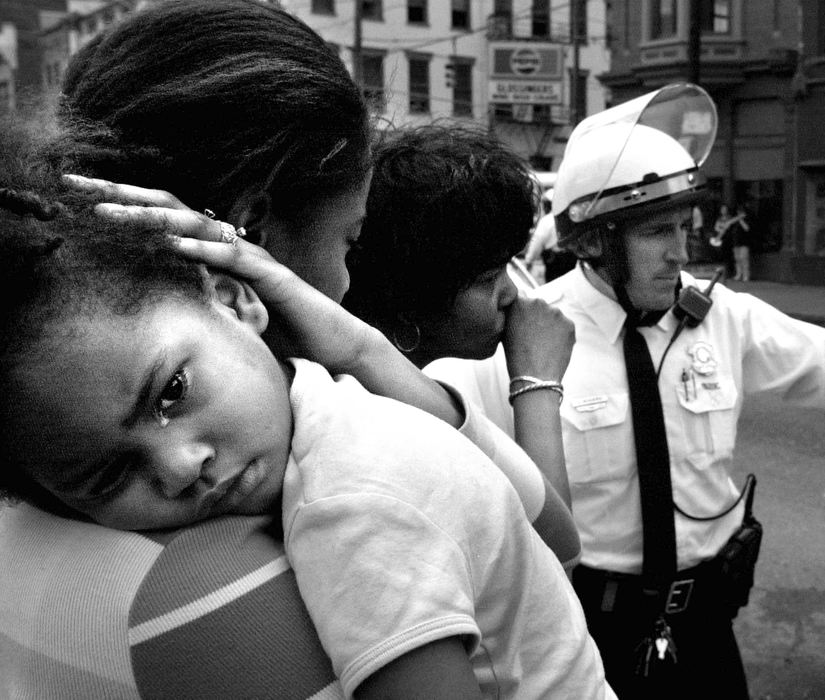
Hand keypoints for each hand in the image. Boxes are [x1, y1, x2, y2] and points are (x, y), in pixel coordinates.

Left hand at [63, 174, 379, 371]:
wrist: (336, 345)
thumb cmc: (286, 332)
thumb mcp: (230, 313)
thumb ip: (201, 297)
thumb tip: (163, 298)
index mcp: (220, 252)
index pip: (166, 221)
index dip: (125, 205)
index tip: (78, 197)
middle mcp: (234, 246)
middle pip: (172, 210)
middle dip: (122, 195)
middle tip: (74, 182)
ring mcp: (254, 259)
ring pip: (198, 228)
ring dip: (151, 219)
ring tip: (109, 212)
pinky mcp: (275, 279)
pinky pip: (234, 261)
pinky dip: (203, 252)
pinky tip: (173, 247)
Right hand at [502, 295, 574, 381]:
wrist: (534, 377)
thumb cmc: (516, 358)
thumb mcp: (504, 331)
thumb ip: (511, 315)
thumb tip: (516, 310)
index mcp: (519, 302)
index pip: (522, 297)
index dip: (523, 311)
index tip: (524, 320)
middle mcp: (538, 302)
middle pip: (539, 306)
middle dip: (537, 317)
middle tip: (533, 336)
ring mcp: (556, 313)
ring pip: (553, 316)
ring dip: (550, 325)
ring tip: (543, 344)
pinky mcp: (569, 324)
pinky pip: (565, 326)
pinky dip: (561, 335)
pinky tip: (552, 347)